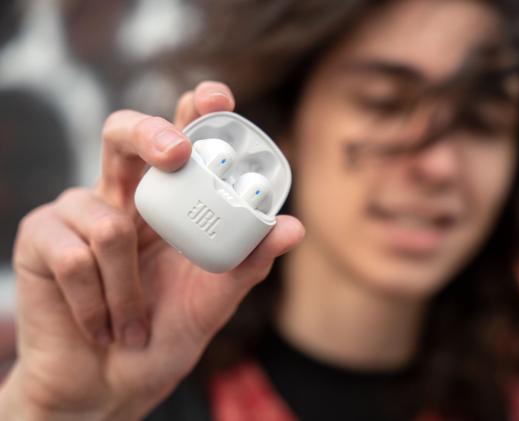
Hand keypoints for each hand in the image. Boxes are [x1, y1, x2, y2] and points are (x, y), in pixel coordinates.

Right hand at [0, 82, 303, 420]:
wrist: (110, 385)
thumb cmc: (163, 335)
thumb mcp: (215, 300)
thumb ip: (249, 262)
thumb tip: (293, 227)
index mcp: (169, 202)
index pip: (180, 141)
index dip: (195, 112)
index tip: (215, 96)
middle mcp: (123, 197)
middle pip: (123, 134)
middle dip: (149, 133)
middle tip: (177, 151)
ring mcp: (77, 214)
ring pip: (107, 221)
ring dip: (128, 287)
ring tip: (131, 323)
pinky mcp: (40, 239)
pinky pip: (74, 256)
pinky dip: (97, 303)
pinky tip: (99, 323)